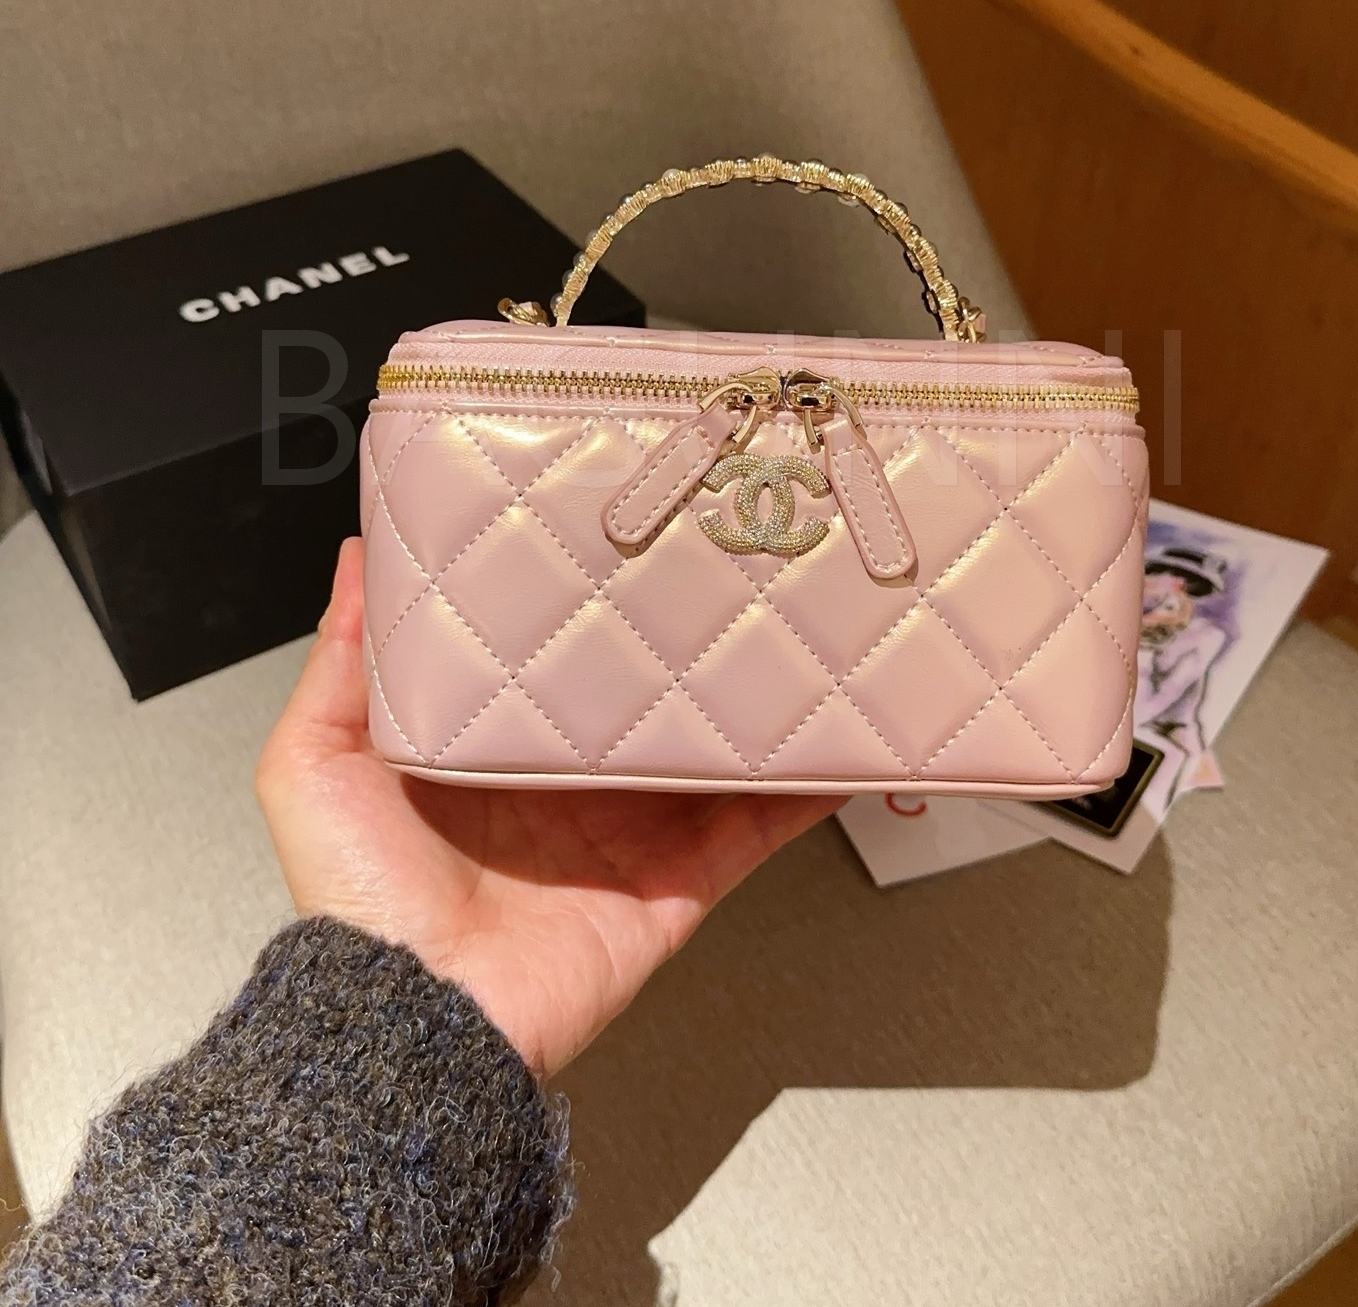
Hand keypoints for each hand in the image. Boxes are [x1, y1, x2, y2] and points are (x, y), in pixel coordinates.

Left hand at [257, 539, 841, 1076]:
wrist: (416, 1020)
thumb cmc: (359, 899)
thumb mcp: (316, 762)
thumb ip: (345, 662)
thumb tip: (364, 559)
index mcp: (494, 751)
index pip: (557, 662)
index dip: (591, 609)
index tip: (623, 542)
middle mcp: (569, 786)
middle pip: (646, 700)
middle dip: (687, 642)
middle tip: (730, 568)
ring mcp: (632, 834)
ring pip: (710, 752)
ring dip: (758, 704)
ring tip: (806, 634)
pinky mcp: (676, 882)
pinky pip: (751, 829)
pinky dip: (799, 791)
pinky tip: (837, 743)